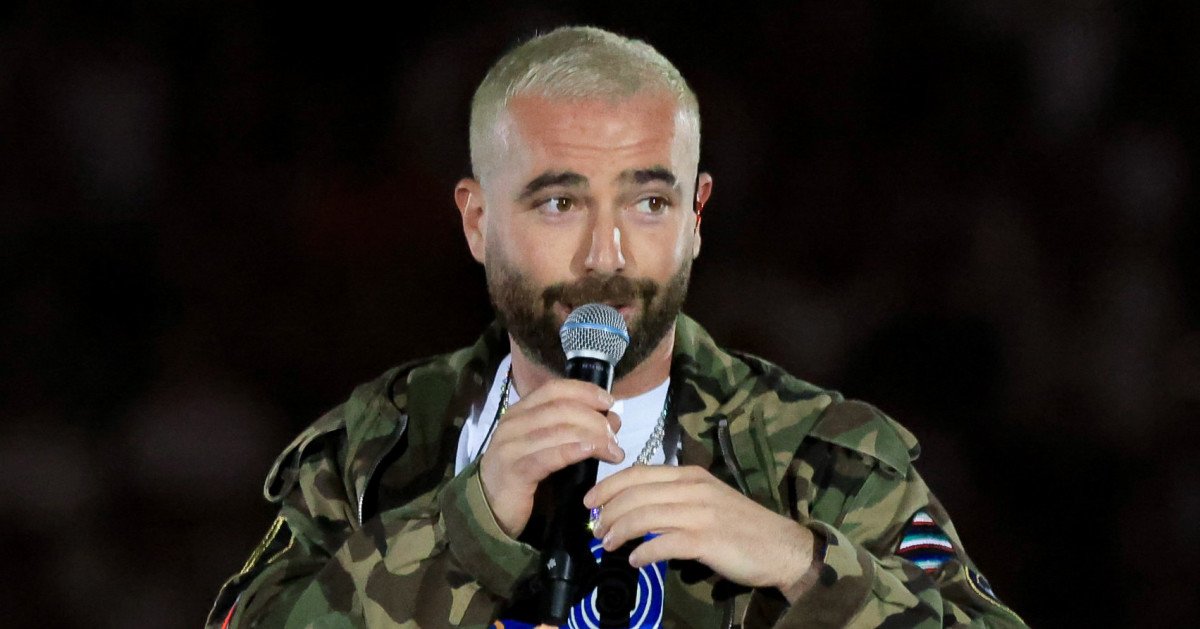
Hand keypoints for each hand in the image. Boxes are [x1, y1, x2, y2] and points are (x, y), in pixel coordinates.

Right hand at [478, 379, 624, 537]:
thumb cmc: (525, 476)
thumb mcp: (548, 446)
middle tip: (615, 437)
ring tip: (613, 452)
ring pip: (559, 430)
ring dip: (593, 437)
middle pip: (562, 408)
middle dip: (595, 419)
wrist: (491, 510)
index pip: (555, 389)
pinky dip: (574, 450)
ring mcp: (511, 446)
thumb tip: (611, 419)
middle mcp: (513, 423)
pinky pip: (549, 456)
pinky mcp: (514, 471)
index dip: (586, 391)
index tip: (609, 403)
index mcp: (520, 412)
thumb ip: (573, 430)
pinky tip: (591, 452)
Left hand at [583, 465, 819, 600]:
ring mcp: (700, 513)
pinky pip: (665, 543)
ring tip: (607, 545)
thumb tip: (636, 507)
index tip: (590, 501)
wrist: (782, 547)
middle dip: (608, 511)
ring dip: (619, 531)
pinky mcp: (707, 540)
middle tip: (595, 529)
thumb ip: (675, 497)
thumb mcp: (707, 499)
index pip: (639, 472)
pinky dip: (645, 552)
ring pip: (645, 516)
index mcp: (691, 475)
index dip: (609, 485)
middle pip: (636, 493)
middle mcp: (693, 489)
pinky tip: (635, 561)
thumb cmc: (742, 525)